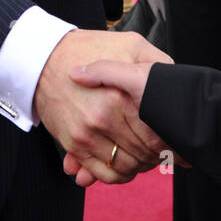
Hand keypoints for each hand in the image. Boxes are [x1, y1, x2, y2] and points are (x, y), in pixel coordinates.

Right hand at [34, 30, 171, 186]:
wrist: (44, 57)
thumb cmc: (88, 48)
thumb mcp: (130, 44)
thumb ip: (157, 60)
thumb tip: (175, 80)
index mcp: (120, 96)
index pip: (157, 134)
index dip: (171, 141)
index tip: (175, 140)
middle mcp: (103, 118)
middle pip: (144, 153)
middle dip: (159, 155)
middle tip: (165, 150)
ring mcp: (86, 134)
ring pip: (125, 167)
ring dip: (140, 167)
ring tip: (146, 156)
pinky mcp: (73, 144)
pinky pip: (101, 173)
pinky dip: (117, 176)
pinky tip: (125, 165)